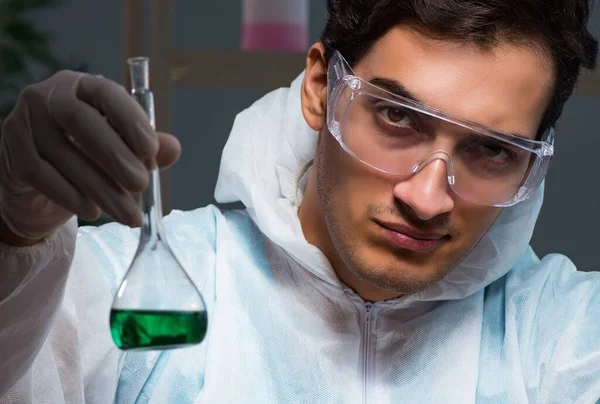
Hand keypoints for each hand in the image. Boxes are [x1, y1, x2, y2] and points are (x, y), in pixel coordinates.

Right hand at [0, 70, 180, 241]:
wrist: (38, 183)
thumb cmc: (86, 157)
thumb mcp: (119, 150)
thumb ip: (144, 149)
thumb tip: (173, 149)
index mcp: (82, 86)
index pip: (105, 92)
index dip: (130, 120)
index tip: (152, 151)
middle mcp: (48, 97)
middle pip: (81, 121)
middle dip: (115, 156)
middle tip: (141, 184)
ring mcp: (23, 123)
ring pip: (63, 154)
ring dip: (100, 188)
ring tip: (128, 213)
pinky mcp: (11, 154)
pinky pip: (42, 175)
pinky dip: (71, 195)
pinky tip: (93, 212)